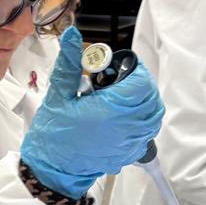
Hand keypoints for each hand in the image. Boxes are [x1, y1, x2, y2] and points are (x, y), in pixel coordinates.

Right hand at [19, 25, 164, 198]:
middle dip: (141, 85)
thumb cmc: (53, 134)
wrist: (51, 169)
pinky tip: (123, 117)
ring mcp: (129, 143)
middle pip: (151, 100)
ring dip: (145, 103)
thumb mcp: (59, 94)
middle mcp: (125, 128)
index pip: (142, 84)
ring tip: (124, 98)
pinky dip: (143, 122)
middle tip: (122, 80)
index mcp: (111, 110)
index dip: (136, 72)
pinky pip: (147, 134)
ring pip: (153, 118)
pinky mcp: (128, 154)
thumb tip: (73, 35)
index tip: (122, 68)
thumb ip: (69, 64)